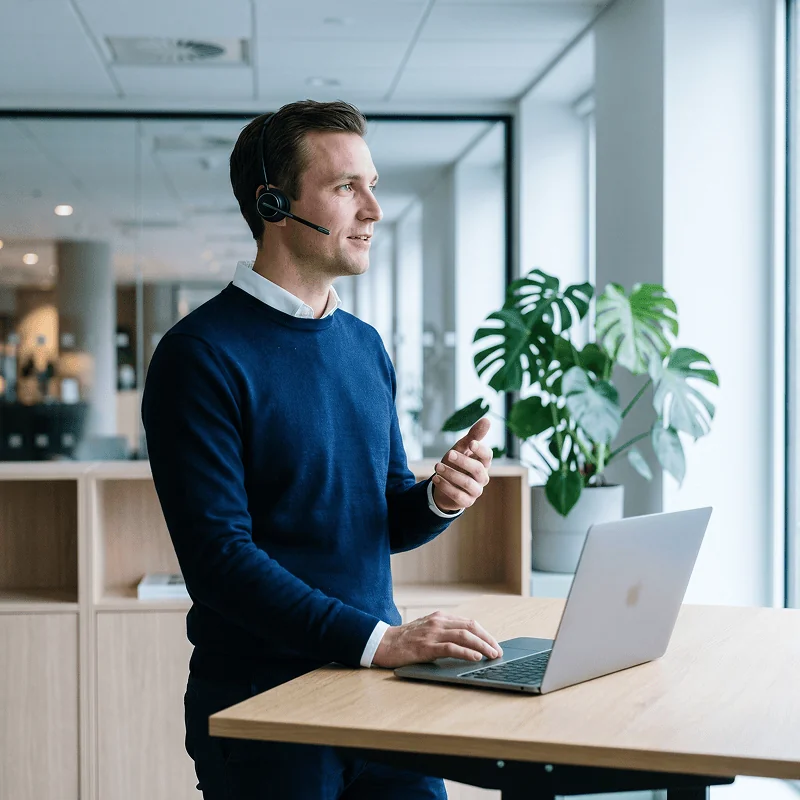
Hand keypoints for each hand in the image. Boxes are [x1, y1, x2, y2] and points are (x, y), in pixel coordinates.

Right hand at [372, 610, 503, 667]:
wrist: (382, 643)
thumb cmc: (405, 640)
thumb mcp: (426, 630)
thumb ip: (443, 633)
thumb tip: (466, 645)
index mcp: (440, 617)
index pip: (469, 623)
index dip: (484, 634)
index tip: (494, 644)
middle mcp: (438, 622)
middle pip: (471, 627)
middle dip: (488, 639)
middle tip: (498, 651)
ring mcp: (432, 633)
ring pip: (464, 636)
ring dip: (482, 646)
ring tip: (492, 656)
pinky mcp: (426, 647)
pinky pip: (451, 648)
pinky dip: (466, 652)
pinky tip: (475, 658)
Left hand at [432, 417, 491, 512]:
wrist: (443, 484)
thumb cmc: (455, 464)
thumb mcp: (461, 448)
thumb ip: (473, 436)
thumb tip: (487, 419)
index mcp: (483, 463)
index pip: (487, 456)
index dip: (481, 450)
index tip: (471, 443)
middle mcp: (482, 477)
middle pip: (478, 469)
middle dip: (463, 461)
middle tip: (449, 454)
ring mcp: (475, 491)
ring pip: (467, 483)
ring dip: (451, 473)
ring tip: (437, 466)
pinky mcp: (466, 502)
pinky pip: (458, 495)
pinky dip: (445, 486)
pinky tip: (435, 478)